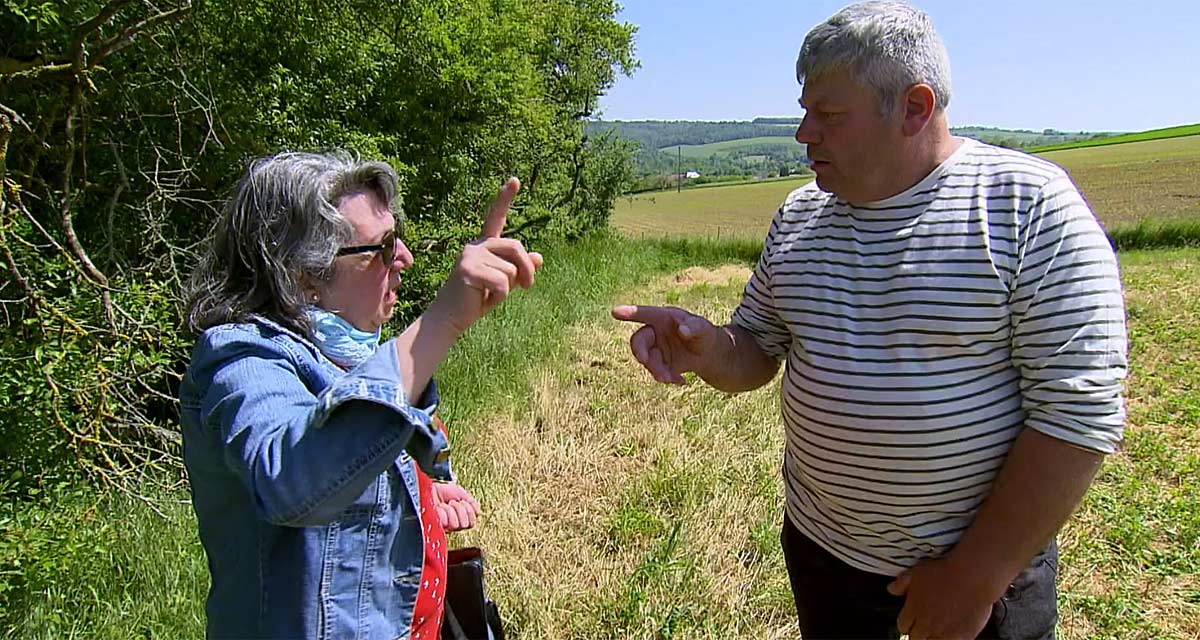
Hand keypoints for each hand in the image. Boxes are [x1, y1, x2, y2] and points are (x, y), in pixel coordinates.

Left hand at [431, 481, 480, 531]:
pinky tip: (438, 508)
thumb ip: (472, 503)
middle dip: (461, 509)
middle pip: (467, 524)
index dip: (470, 510)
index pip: (472, 522)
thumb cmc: (440, 491)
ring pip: (457, 524)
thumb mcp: (461, 493)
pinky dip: (443, 511)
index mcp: (460, 518)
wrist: (427, 487)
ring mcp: (444, 527)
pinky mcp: (435, 526)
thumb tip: (477, 512)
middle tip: (452, 502)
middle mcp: (452, 525)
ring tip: (444, 505)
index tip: (462, 501)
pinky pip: (446, 522)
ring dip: (451, 510)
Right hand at [434, 178, 543, 333]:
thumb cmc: (476, 301)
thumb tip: (539, 257)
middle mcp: (475, 246)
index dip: (505, 198)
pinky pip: (502, 282)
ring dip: (509, 288)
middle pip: (516, 247)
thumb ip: (518, 269)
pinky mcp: (468, 269)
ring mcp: (470, 255)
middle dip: (527, 269)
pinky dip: (500, 296)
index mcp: (484, 246)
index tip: (515, 180)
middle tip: (528, 287)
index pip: (495, 218)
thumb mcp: (503, 284)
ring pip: (511, 269)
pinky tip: (484, 300)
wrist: (450, 318)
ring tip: (489, 295)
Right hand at [610, 305, 722, 383]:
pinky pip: (657, 372)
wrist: (707, 353)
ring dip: (656, 370)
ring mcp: (655, 349)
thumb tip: (683, 330)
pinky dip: (667, 378)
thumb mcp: (703, 328)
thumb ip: (694, 326)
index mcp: (662, 318)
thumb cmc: (703, 333)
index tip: (614, 312)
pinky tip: (681, 381)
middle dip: (639, 350)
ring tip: (670, 379)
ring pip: (647, 360)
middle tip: (643, 360)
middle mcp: (654, 332)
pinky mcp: (658, 364)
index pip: (644, 314)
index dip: (629, 312)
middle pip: (639, 340)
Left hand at [887, 557, 998, 639]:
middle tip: (925, 628)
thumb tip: (891, 589)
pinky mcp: (961, 636)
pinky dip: (949, 639)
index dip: (907, 624)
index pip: (903, 626)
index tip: (912, 621)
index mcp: (913, 609)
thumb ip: (901, 583)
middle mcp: (926, 623)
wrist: (971, 576)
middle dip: (918, 633)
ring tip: (937, 631)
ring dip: (932, 638)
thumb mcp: (916, 572)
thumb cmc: (945, 572)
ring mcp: (943, 631)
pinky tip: (952, 634)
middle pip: (915, 638)